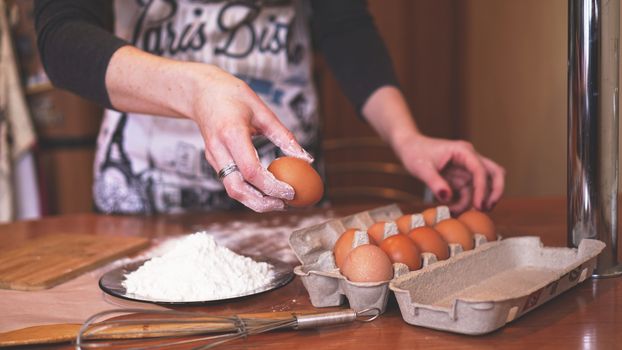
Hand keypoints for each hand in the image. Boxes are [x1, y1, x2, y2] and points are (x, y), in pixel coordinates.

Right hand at [105, 47, 311, 211]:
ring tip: (278, 201)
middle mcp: (219, 150)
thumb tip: (306, 158)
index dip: (271, 186)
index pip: (251, 171)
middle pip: (237, 189)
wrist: (200, 92)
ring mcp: (214, 157)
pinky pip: (231, 182)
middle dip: (262, 203)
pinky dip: (248, 191)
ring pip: (232, 190)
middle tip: (285, 204)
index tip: (290, 191)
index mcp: (231, 134)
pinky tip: (266, 190)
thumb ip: (283, 135)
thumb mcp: (261, 109)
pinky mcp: (214, 161)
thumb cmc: (231, 95)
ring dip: (255, 201)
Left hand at [396, 135, 504, 213]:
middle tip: (487, 208)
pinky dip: (465, 203)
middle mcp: (469, 158)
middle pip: (494, 173)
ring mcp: (466, 168)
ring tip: (462, 214)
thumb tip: (447, 198)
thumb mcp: (421, 169)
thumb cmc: (414, 153)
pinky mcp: (460, 177)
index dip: (483, 188)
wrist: (408, 147)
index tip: (479, 205)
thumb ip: (434, 183)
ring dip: (478, 200)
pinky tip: (453, 211)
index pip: (480, 170)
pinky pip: (469, 192)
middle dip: (495, 191)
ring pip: (484, 185)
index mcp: (463, 151)